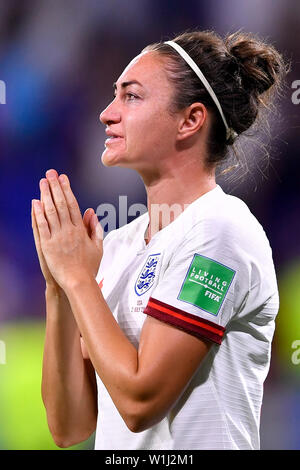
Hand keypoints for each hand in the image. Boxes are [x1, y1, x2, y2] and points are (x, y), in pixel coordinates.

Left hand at [32, 170, 102, 289]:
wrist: (78, 282)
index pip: (73, 204)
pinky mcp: (47, 246)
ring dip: (46, 195)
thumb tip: (91, 212)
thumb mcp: (98, 246)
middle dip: (56, 187)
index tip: (64, 178)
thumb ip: (95, 228)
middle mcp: (69, 231)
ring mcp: (58, 238)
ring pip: (51, 212)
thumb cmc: (89, 267)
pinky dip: (39, 214)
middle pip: (61, 204)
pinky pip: (42, 226)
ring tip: (43, 182)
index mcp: (81, 230)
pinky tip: (36, 202)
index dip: (67, 190)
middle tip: (51, 173)